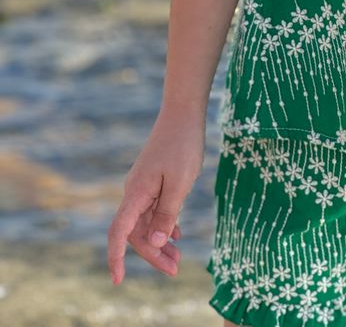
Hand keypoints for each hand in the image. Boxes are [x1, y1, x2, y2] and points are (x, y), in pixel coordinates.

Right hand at [107, 114, 205, 284]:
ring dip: (160, 241)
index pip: (119, 232)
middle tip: (175, 269)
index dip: (116, 257)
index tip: (118, 280)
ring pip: (146, 222)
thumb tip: (155, 241)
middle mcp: (134, 192)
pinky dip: (164, 223)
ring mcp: (143, 186)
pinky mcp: (153, 181)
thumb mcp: (180, 182)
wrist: (183, 113)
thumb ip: (167, 212)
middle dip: (153, 254)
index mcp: (136, 193)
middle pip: (136, 232)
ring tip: (178, 257)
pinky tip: (177, 233)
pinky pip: (153, 209)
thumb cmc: (183, 144)